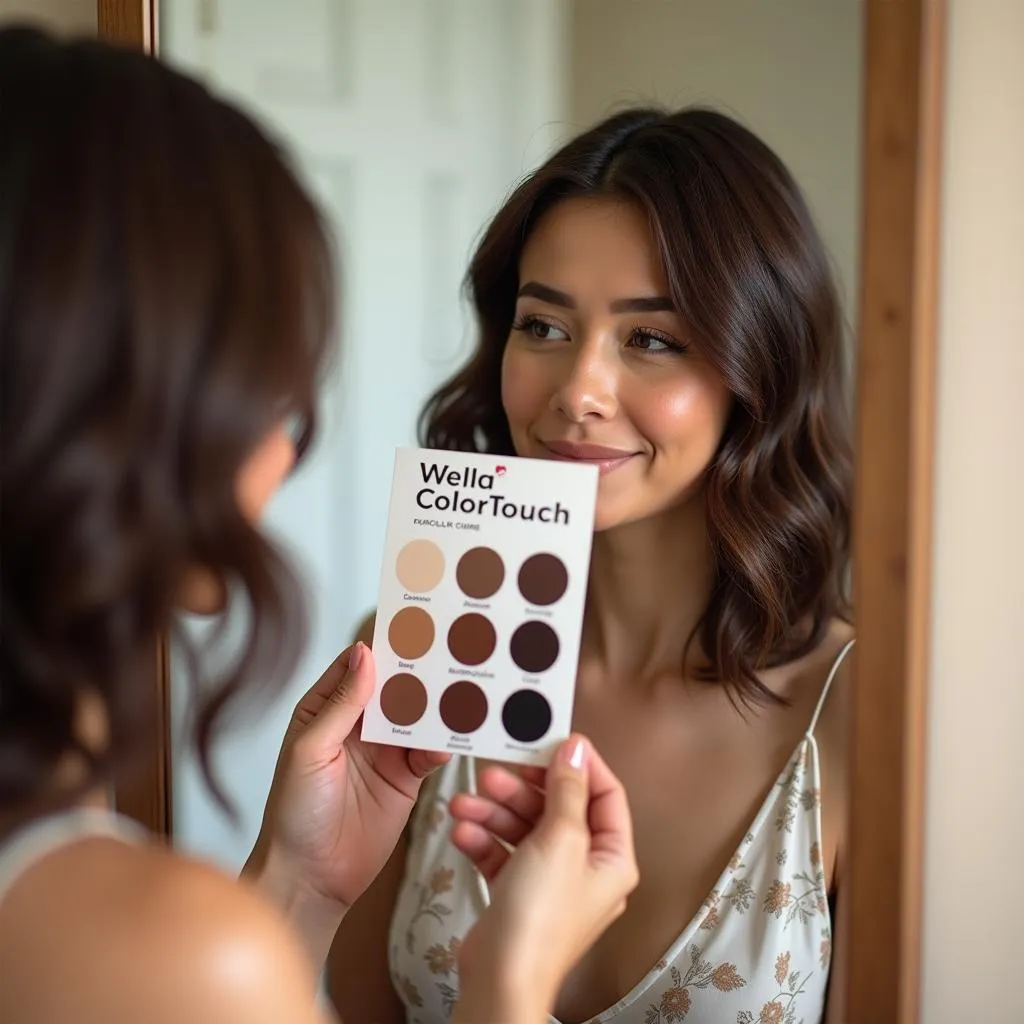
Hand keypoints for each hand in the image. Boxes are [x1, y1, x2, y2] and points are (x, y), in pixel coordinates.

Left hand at [247, 642, 448, 918]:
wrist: (311, 879)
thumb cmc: (293, 812)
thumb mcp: (310, 751)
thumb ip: (341, 704)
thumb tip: (366, 653)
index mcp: (325, 709)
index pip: (359, 666)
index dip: (384, 645)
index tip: (414, 623)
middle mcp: (357, 724)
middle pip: (395, 687)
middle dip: (419, 670)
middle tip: (450, 648)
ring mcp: (385, 751)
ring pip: (417, 715)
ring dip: (436, 703)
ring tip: (462, 684)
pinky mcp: (407, 778)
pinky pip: (430, 751)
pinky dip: (443, 742)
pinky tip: (453, 736)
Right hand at [448, 735, 638, 1021]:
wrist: (500, 979)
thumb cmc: (540, 914)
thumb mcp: (560, 840)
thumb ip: (568, 790)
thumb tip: (576, 749)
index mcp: (612, 858)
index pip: (605, 795)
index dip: (580, 765)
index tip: (551, 739)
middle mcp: (586, 868)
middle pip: (557, 809)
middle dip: (522, 790)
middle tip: (492, 773)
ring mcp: (550, 882)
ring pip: (524, 829)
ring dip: (493, 813)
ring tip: (464, 803)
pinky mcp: (517, 894)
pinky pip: (503, 854)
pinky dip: (483, 840)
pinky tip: (461, 832)